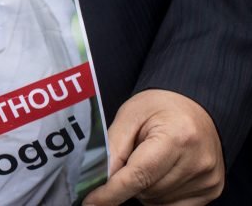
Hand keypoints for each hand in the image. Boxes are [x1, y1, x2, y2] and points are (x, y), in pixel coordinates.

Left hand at [83, 90, 223, 204]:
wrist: (194, 107)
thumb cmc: (159, 108)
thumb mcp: (129, 116)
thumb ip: (113, 148)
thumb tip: (100, 180)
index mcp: (178, 136)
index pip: (139, 175)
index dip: (111, 192)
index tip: (91, 201)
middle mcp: (198, 161)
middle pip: (145, 190)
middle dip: (129, 179)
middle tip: (133, 155)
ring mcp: (207, 179)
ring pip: (155, 200)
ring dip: (143, 187)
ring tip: (150, 159)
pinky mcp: (212, 190)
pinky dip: (158, 194)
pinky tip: (161, 173)